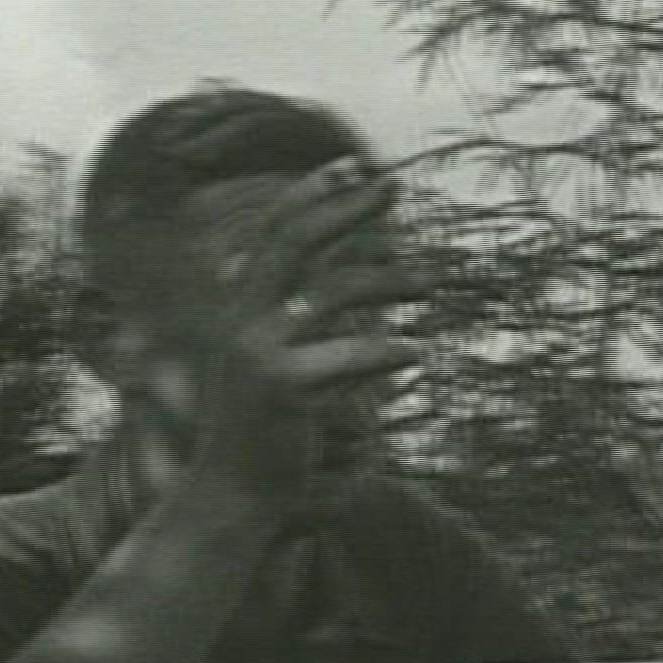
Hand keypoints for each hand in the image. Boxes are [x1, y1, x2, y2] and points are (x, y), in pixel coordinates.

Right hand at [181, 157, 434, 503]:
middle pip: (296, 242)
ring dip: (388, 278)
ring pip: (332, 292)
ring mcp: (258, 352)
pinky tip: (415, 355)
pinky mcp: (282, 389)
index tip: (353, 166)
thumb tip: (355, 279)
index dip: (311, 194)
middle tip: (394, 186)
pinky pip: (348, 357)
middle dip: (346, 208)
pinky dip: (385, 352)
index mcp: (238, 309)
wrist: (230, 496)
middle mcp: (241, 320)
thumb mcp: (277, 366)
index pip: (272, 233)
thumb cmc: (263, 433)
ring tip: (431, 282)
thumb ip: (304, 322)